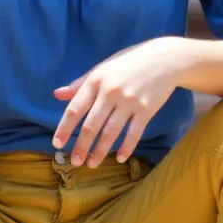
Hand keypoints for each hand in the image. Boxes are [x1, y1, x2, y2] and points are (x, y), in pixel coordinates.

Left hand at [52, 37, 186, 166]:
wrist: (166, 58)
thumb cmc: (129, 62)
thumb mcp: (103, 68)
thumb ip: (80, 83)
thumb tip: (57, 95)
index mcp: (96, 81)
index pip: (75, 109)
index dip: (64, 128)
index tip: (57, 144)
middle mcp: (111, 92)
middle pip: (91, 126)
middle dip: (81, 147)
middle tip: (74, 162)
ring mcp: (129, 101)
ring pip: (110, 133)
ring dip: (100, 151)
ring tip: (92, 164)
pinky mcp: (147, 110)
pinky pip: (134, 133)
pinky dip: (126, 147)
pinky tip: (120, 158)